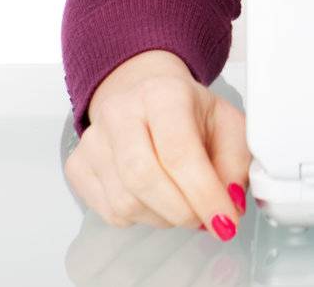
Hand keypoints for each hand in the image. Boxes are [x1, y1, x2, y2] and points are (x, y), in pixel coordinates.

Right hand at [64, 49, 250, 238]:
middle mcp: (120, 112)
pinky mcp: (77, 165)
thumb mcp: (226, 123)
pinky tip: (155, 199)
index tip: (225, 220)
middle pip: (144, 179)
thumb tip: (231, 201)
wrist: (144, 92)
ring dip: (164, 217)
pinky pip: (109, 212)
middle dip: (182, 211)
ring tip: (182, 203)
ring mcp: (93, 140)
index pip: (180, 152)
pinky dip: (141, 218)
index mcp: (163, 94)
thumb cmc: (186, 110)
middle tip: (205, 219)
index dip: (205, 194)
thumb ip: (236, 161)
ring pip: (126, 203)